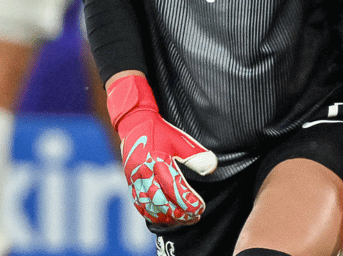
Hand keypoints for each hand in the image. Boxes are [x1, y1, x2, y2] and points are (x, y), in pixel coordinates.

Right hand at [106, 74, 216, 224]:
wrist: (134, 122)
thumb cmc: (160, 131)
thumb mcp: (180, 140)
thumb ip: (195, 155)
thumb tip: (212, 167)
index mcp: (159, 162)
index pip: (175, 189)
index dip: (188, 202)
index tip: (200, 208)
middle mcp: (146, 173)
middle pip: (162, 202)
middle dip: (180, 214)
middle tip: (194, 217)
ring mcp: (136, 179)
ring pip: (150, 206)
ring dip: (166, 217)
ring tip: (180, 220)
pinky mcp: (130, 181)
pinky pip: (138, 203)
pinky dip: (150, 214)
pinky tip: (162, 217)